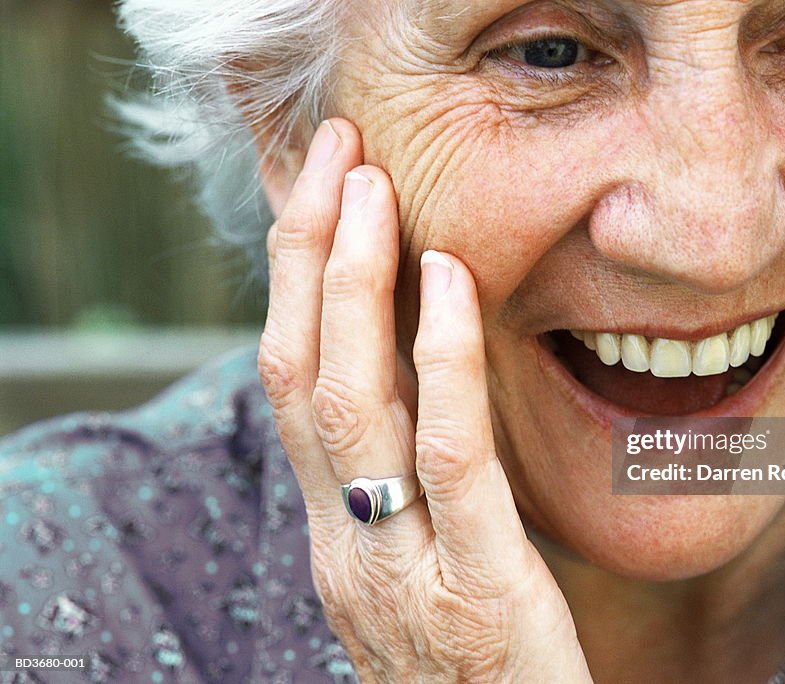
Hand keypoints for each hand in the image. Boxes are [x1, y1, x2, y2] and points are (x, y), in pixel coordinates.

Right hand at [258, 118, 591, 681]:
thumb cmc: (469, 665)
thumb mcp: (413, 568)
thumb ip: (401, 488)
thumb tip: (411, 380)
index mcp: (333, 532)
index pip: (290, 383)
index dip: (295, 280)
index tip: (318, 192)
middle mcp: (344, 544)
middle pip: (299, 373)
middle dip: (310, 254)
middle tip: (336, 155)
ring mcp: (399, 569)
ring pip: (351, 405)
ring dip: (354, 283)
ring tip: (372, 189)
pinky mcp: (480, 591)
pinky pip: (450, 458)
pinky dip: (443, 360)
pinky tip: (450, 282)